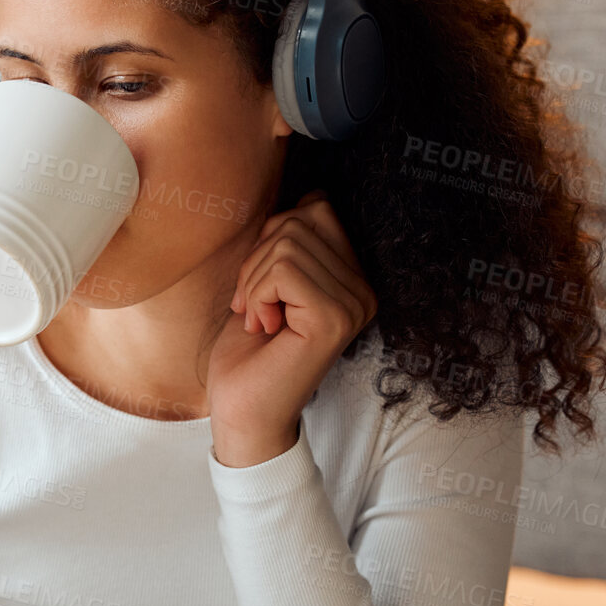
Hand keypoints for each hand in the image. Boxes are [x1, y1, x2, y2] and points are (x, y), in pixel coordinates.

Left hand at [208, 190, 377, 465]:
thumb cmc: (247, 350)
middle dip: (257, 259)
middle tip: (254, 306)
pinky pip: (283, 270)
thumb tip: (309, 196)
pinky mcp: (335, 318)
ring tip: (259, 320)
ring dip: (253, 281)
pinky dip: (257, 294)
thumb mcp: (266, 280)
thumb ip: (289, 242)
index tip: (260, 287)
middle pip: (299, 220)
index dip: (272, 238)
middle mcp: (363, 289)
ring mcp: (354, 304)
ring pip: (288, 243)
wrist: (242, 410)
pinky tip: (264, 328)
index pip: (316, 208)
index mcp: (352, 277)